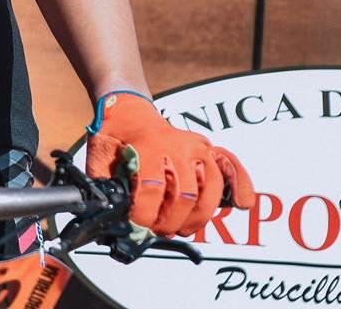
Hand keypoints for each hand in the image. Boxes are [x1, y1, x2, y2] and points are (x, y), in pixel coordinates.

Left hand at [86, 90, 255, 237]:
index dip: (146, 215)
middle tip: (157, 232)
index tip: (137, 227)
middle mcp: (177, 145)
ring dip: (197, 217)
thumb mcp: (98, 155)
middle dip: (170, 222)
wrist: (128, 108)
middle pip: (184, 195)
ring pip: (210, 189)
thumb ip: (104, 184)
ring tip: (181, 229)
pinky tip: (242, 204)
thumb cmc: (114, 134)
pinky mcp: (208, 149)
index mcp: (148, 145)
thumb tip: (110, 215)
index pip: (153, 188)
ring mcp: (196, 146)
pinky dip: (241, 185)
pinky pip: (231, 166)